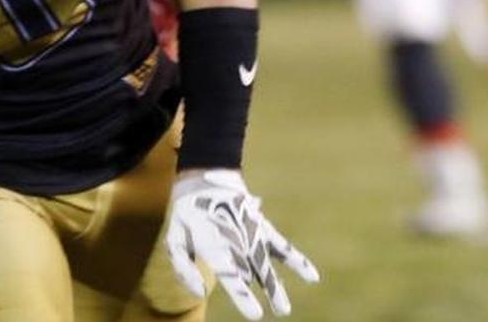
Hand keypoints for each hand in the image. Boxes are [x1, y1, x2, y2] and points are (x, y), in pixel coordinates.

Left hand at [165, 170, 318, 319]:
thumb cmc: (187, 214)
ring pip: (267, 263)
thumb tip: (198, 293)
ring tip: (285, 309)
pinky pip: (282, 246)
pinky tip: (313, 276)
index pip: (231, 275)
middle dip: (267, 292)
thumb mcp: (174, 238)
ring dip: (277, 286)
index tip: (255, 314)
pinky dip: (297, 260)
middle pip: (254, 271)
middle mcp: (237, 241)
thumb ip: (183, 267)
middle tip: (280, 312)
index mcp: (213, 245)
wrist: (206, 180)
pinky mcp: (262, 227)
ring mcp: (252, 234)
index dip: (243, 295)